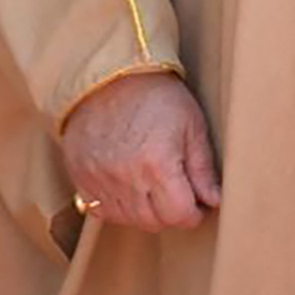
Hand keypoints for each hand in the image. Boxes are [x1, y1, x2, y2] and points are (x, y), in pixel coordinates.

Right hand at [60, 71, 220, 233]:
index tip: (196, 202)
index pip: (180, 216)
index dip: (193, 213)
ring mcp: (98, 178)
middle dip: (170, 213)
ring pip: (127, 220)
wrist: (108, 73)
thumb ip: (203, 169)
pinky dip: (116, 206)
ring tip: (151, 187)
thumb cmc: (156, 95)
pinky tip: (126, 186)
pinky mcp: (80, 176)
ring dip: (144, 211)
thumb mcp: (191, 125)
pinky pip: (100, 210)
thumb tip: (214, 201)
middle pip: (153, 222)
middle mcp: (125, 177)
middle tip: (175, 192)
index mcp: (157, 164)